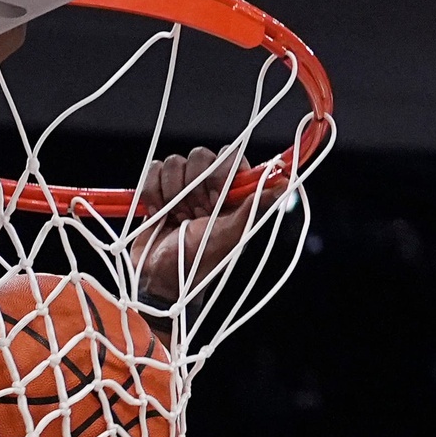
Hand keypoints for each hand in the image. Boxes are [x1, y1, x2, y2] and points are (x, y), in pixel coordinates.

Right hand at [130, 143, 259, 304]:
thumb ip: (252, 208)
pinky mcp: (156, 191)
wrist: (158, 281)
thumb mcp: (228, 237)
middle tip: (194, 215)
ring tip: (175, 218)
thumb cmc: (196, 265)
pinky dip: (151, 193)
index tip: (214, 200)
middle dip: (193, 187)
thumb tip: (283, 184)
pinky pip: (154, 169)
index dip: (219, 173)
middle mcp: (207, 187)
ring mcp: (181, 187)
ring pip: (175, 162)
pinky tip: (157, 215)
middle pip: (200, 155)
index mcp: (230, 194)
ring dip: (171, 193)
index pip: (230, 156)